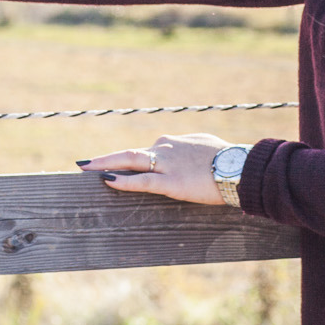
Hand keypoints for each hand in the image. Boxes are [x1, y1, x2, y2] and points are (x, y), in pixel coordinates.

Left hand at [79, 133, 232, 205]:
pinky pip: (141, 181)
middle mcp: (166, 148)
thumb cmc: (228, 158)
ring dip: (105, 165)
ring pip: (129, 162)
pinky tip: (107, 180)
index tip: (111, 161)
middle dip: (104, 159)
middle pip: (128, 153)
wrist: (240, 167)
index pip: (144, 151)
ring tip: (86, 170)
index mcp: (174, 142)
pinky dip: (122, 180)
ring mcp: (166, 164)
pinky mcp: (171, 182)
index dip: (126, 157)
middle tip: (83, 164)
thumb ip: (189, 150)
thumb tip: (187, 156)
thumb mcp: (205, 147)